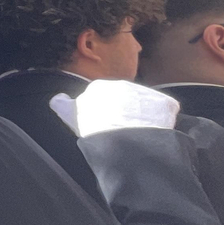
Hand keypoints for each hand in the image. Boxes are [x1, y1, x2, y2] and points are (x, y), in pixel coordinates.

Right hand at [49, 79, 177, 137]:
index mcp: (99, 87)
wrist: (126, 139)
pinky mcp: (165, 104)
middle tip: (122, 130)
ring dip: (143, 117)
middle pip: (124, 99)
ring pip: (144, 105)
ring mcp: (146, 94)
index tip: (104, 123)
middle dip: (124, 112)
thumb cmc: (95, 128)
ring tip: (139, 134)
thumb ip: (62, 104)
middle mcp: (123, 85)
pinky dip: (162, 122)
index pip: (100, 97)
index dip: (102, 111)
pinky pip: (164, 112)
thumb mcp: (71, 115)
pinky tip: (154, 134)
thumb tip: (58, 98)